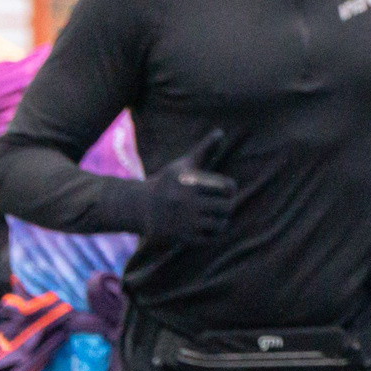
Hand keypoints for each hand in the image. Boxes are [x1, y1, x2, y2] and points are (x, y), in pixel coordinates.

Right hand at [135, 130, 237, 247]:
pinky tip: (207, 226)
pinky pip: (211, 238)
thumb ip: (204, 149)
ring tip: (216, 216)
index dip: (230, 189)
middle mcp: (187, 202)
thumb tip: (221, 132)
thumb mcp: (184, 164)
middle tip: (222, 205)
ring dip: (222, 221)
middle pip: (227, 207)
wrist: (140, 207)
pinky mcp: (182, 237)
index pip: (227, 187)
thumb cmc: (168, 182)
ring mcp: (184, 221)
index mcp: (190, 182)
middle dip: (227, 206)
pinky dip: (213, 233)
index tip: (225, 190)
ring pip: (221, 224)